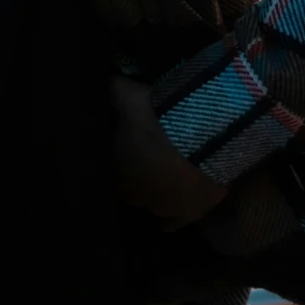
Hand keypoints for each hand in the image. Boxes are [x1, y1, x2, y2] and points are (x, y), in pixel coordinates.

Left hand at [110, 76, 228, 230]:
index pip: (115, 172)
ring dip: (159, 195)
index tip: (134, 147)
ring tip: (169, 179)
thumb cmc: (155, 117)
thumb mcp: (127, 96)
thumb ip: (114, 91)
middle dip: (141, 178)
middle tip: (154, 159)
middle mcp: (136, 196)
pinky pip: (173, 224)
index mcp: (117, 171)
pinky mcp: (190, 214)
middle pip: (135, 191)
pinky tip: (171, 218)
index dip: (125, 160)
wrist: (199, 136)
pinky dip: (172, 221)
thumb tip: (106, 80)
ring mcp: (162, 208)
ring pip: (154, 207)